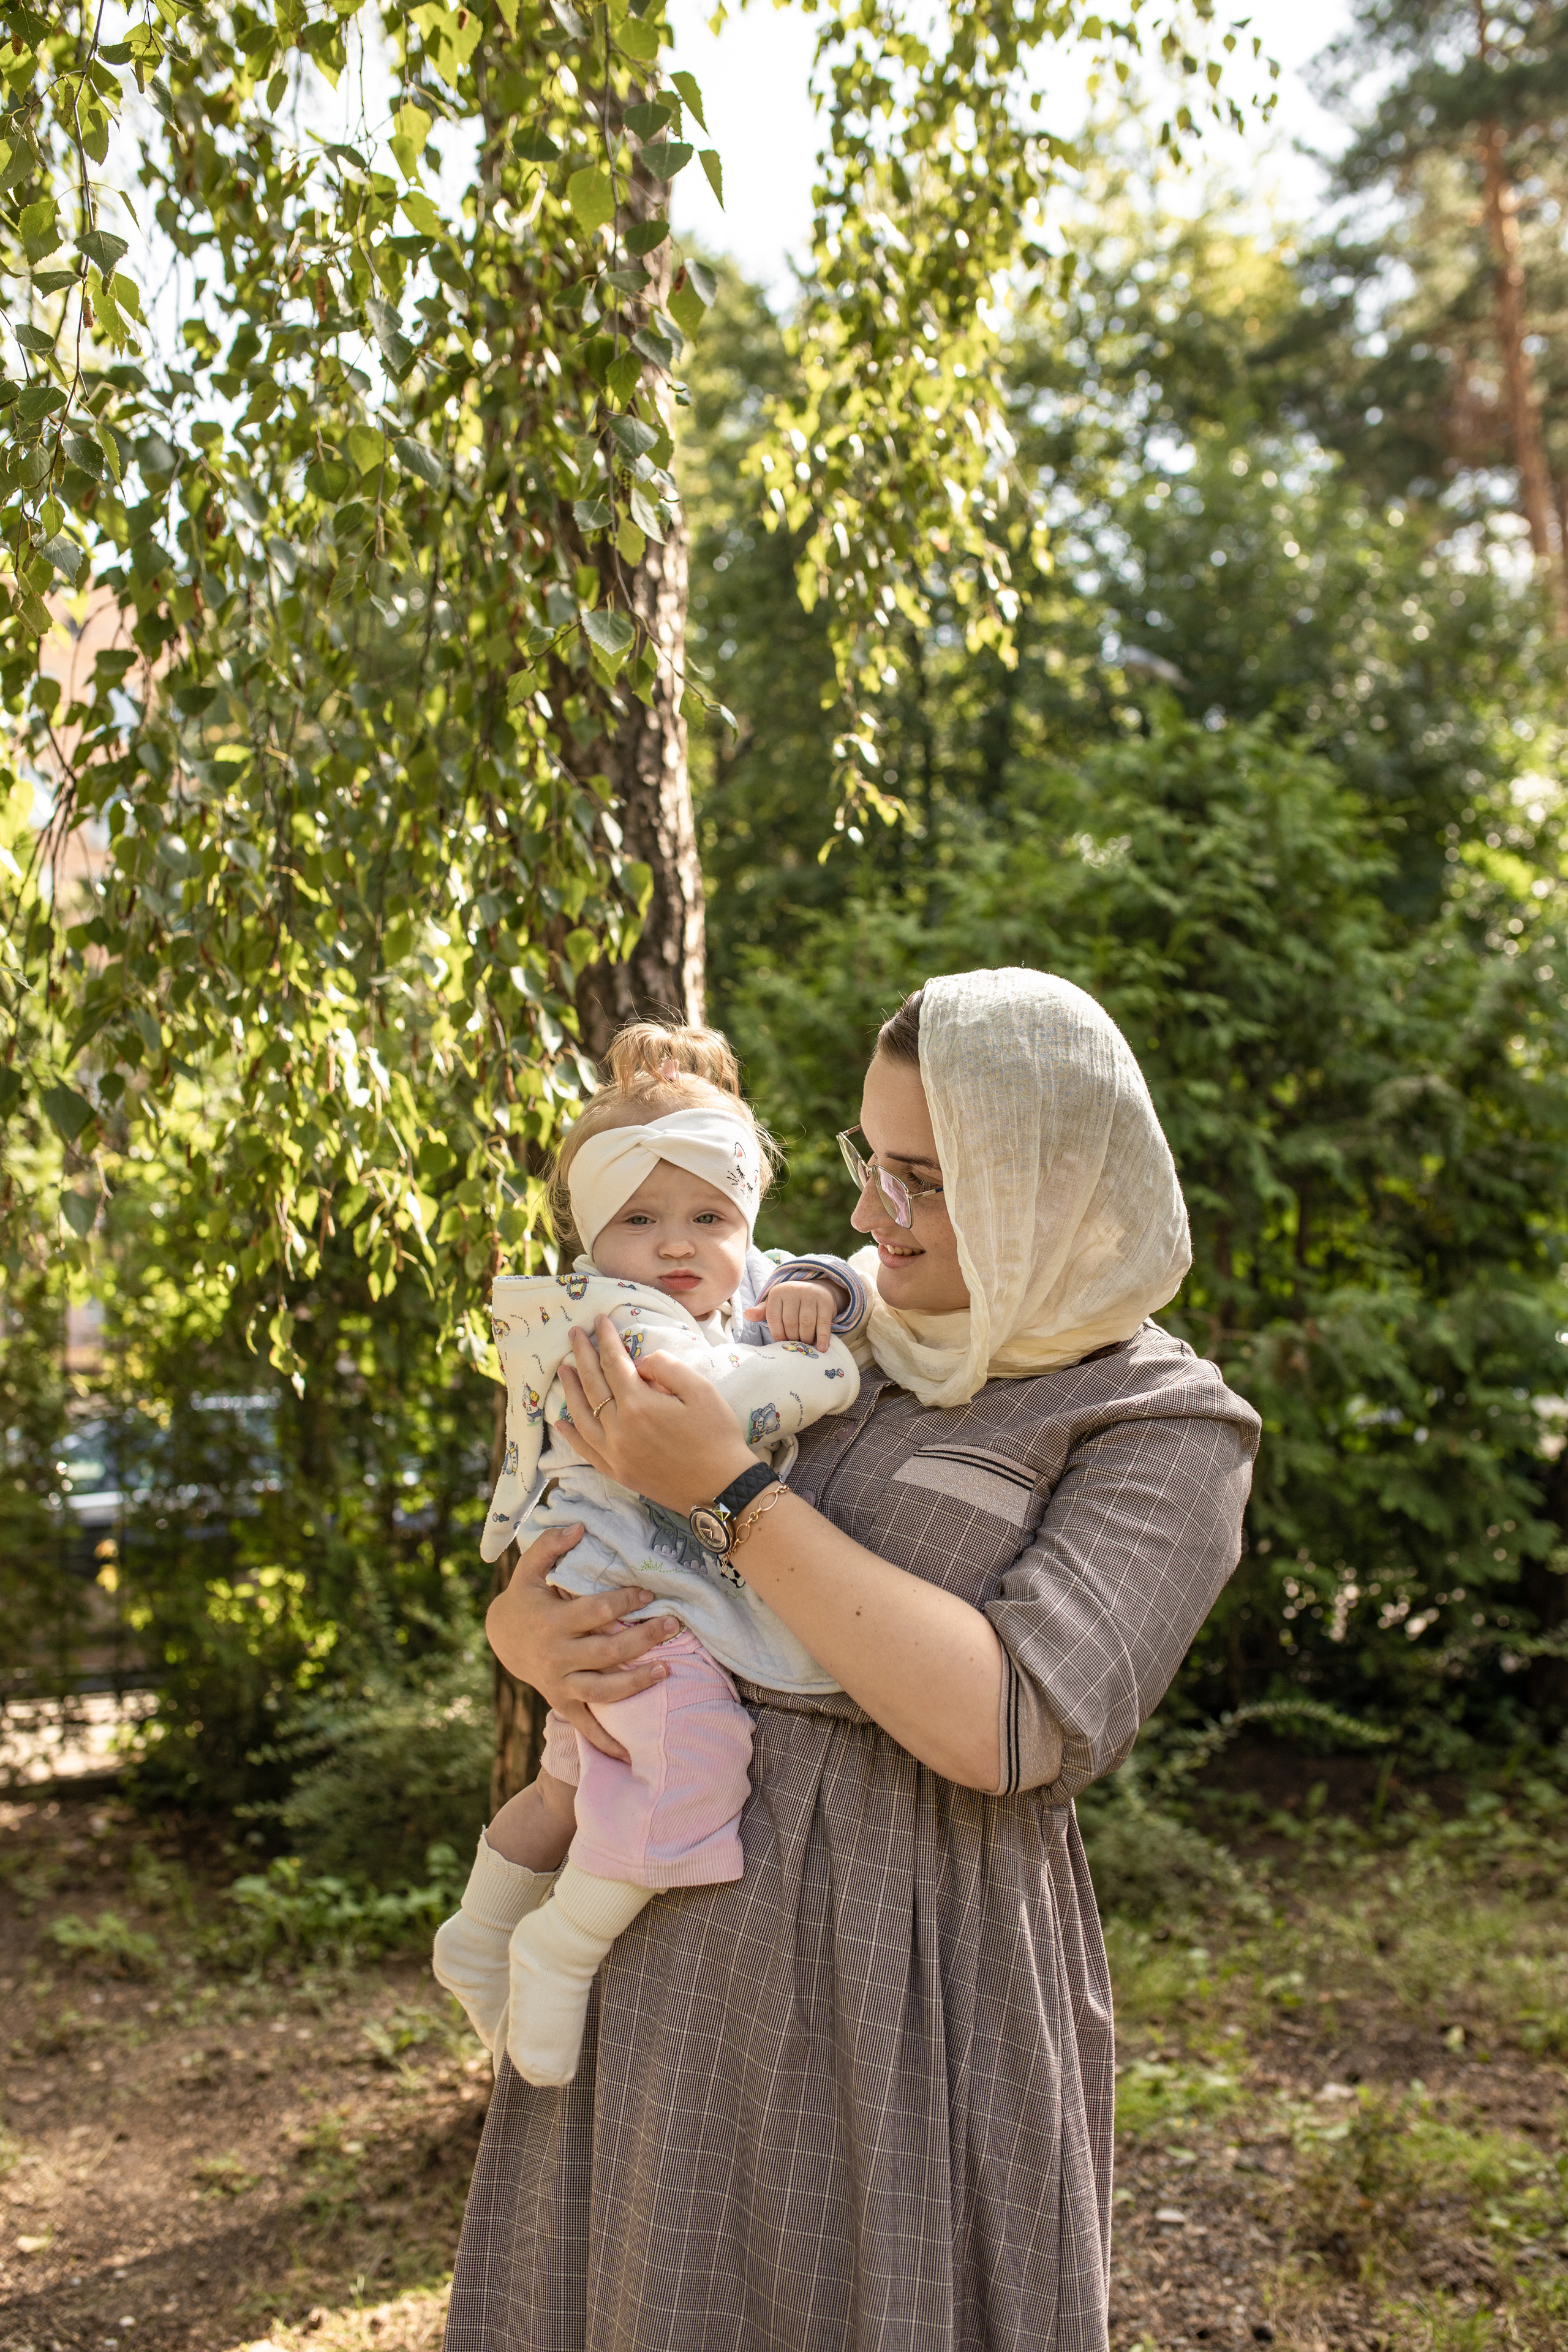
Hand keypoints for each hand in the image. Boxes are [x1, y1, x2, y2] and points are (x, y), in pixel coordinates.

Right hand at [485, 1523, 679, 1762]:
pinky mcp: (562, 1702)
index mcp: (552, 1620)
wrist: (500, 1638)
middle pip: (608, 1652)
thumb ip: (550, 1545)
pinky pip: (586, 1726)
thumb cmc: (525, 1597)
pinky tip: (632, 1753)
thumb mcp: (529, 1569)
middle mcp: (557, 1655)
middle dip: (644, 1639)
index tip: (649, 1592)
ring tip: (666, 1670)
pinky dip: (607, 1743)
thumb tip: (579, 1525)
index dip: (625, 1601)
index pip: (596, 1611)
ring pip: (603, 1690)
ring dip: (637, 1683)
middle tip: (675, 1626)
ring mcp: (560, 1683)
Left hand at [557, 1317, 754, 1509]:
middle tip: (574, 1334)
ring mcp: (614, 1453)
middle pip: (592, 1385)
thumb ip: (666, 1367)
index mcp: (638, 1405)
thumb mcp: (700, 1390)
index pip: (614, 1363)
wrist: (722, 1488)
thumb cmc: (716, 1435)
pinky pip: (585, 1450)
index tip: (600, 1320)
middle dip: (582, 1356)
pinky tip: (561, 1422)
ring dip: (570, 1390)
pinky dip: (570, 1435)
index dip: (606, 1339)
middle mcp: (618, 1429)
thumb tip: (641, 1364)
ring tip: (563, 1369)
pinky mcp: (617, 1472)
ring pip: (581, 1416)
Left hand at [744, 1276, 844, 1351]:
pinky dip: (823, 1337)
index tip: (781, 1343)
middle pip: (790, 1322)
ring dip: (806, 1339)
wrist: (817, 1288)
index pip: (773, 1317)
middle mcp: (793, 1291)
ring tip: (807, 1347)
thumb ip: (762, 1312)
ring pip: (806, 1323)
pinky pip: (823, 1323)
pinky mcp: (825, 1301)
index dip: (777, 1334)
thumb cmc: (792, 1302)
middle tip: (795, 1347)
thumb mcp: (776, 1304)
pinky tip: (822, 1348)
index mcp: (778, 1293)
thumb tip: (747, 1314)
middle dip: (792, 1338)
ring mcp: (810, 1294)